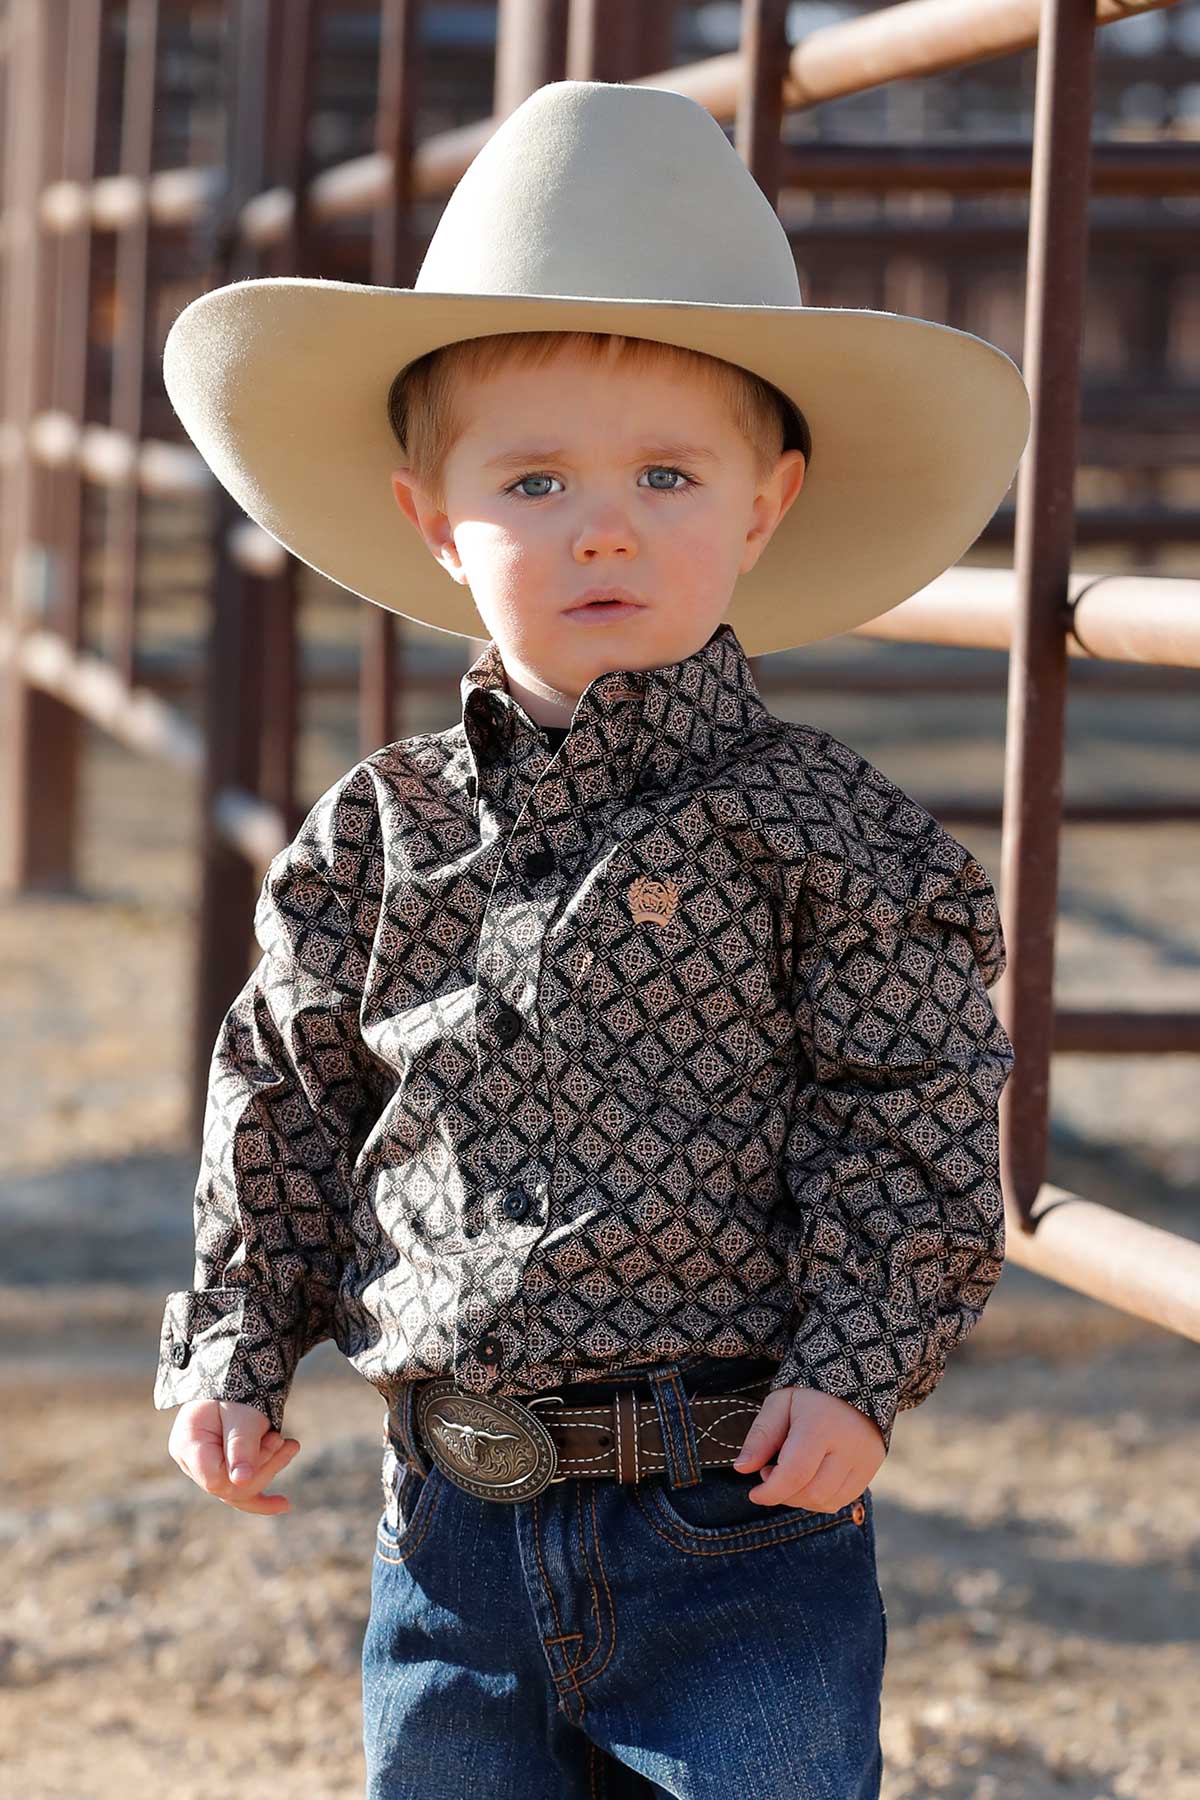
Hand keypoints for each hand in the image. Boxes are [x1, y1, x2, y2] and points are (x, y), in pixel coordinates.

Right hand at [167, 1398, 300, 1514]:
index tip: (276, 1441)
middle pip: (229, 1487)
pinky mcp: (220, 1469)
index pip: (216, 1479)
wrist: (233, 1372)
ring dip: (269, 1469)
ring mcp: (205, 1468)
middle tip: (287, 1441)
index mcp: (187, 1445)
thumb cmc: (234, 1388)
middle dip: (264, 1466)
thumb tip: (242, 1481)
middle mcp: (191, 1462)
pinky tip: (284, 1504)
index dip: (249, 1469)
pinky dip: (262, 1495)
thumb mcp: (241, 1412)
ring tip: (290, 1445)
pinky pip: (239, 1491)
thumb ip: (240, 1444)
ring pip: (238, 1489)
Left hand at [732, 1386, 885, 1510]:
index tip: (754, 1493)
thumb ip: (760, 1437)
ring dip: (801, 1499)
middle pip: (812, 1493)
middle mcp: (849, 1445)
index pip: (795, 1474)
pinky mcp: (872, 1468)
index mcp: (821, 1425)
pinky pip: (843, 1500)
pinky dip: (820, 1498)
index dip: (771, 1492)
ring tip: (790, 1474)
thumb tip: (742, 1468)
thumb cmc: (809, 1394)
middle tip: (771, 1471)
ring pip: (828, 1502)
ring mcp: (865, 1459)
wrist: (853, 1382)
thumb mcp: (779, 1404)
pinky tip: (809, 1479)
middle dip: (784, 1494)